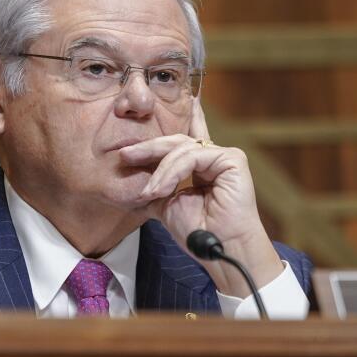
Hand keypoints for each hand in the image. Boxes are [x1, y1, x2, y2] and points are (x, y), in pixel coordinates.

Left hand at [119, 99, 283, 296]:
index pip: (185, 140)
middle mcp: (215, 157)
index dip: (174, 123)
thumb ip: (156, 186)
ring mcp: (225, 156)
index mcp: (202, 166)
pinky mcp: (231, 158)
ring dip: (160, 171)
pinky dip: (173, 171)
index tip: (158, 106)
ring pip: (181, 149)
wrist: (219, 249)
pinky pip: (192, 156)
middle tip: (125, 154)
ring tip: (149, 192)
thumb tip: (134, 178)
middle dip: (148, 148)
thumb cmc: (198, 232)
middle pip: (176, 142)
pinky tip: (162, 188)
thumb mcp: (167, 204)